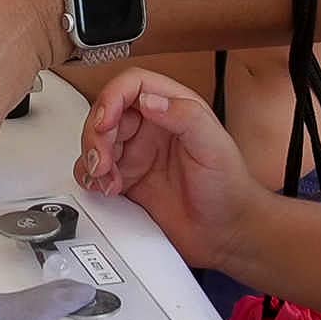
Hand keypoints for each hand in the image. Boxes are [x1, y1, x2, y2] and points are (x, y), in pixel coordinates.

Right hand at [73, 68, 269, 278]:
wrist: (226, 233)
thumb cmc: (229, 188)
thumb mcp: (214, 146)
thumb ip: (185, 116)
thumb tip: (149, 100)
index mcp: (175, 109)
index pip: (133, 86)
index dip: (112, 98)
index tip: (105, 122)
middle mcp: (153, 127)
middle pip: (107, 113)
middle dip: (96, 135)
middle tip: (103, 160)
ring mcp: (138, 154)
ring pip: (96, 141)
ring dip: (91, 158)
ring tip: (106, 177)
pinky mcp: (127, 180)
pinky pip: (95, 171)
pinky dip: (91, 178)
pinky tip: (106, 188)